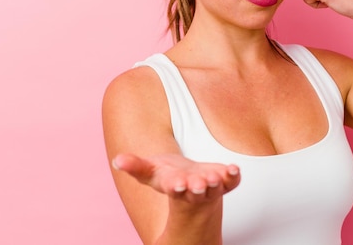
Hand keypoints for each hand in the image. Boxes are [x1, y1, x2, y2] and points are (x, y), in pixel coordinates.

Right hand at [112, 153, 240, 203]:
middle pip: (197, 190)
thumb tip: (118, 160)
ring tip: (216, 177)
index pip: (176, 187)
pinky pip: (232, 181)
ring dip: (217, 183)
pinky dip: (234, 176)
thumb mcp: (148, 171)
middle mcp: (194, 189)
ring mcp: (211, 186)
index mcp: (175, 186)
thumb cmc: (166, 175)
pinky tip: (234, 168)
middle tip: (200, 184)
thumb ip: (134, 166)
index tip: (178, 183)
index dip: (177, 185)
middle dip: (198, 187)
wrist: (187, 182)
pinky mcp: (225, 181)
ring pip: (216, 188)